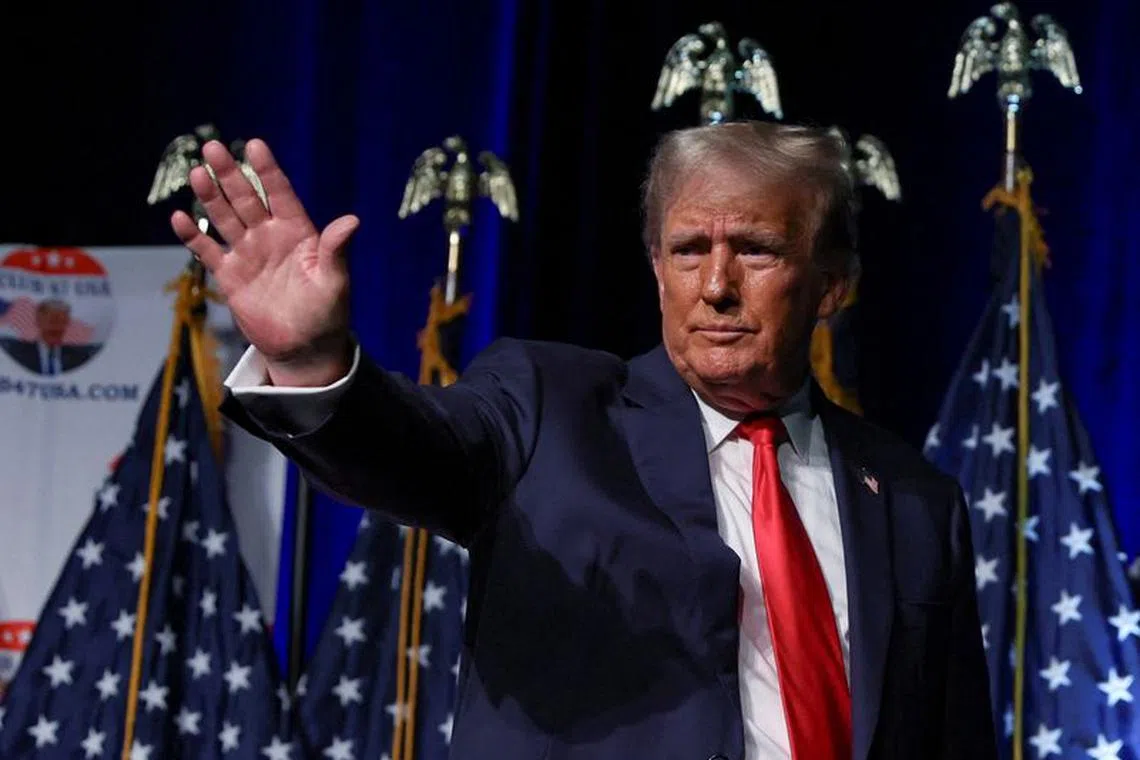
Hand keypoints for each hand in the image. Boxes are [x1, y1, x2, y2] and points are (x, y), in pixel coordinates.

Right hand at [171, 139, 357, 386]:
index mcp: (298, 232)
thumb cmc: (326, 314)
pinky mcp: (230, 276)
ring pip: (225, 218)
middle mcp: (270, 236)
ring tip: (197, 174)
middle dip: (230, 174)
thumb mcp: (334, 281)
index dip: (268, 170)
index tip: (254, 144)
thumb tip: (352, 220)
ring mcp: (248, 254)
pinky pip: (208, 251)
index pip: (280, 193)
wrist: (304, 348)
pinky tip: (179, 219)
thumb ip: (336, 250)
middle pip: (246, 198)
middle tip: (212, 147)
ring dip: (210, 197)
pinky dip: (194, 237)